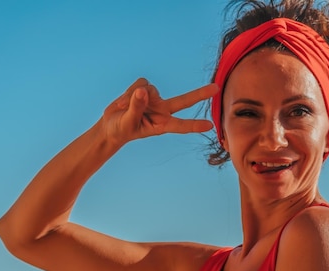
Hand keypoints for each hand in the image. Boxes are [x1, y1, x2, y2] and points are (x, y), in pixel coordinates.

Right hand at [101, 78, 217, 143]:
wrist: (111, 125)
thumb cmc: (121, 129)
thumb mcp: (127, 122)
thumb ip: (136, 107)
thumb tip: (143, 90)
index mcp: (161, 124)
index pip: (181, 125)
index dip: (195, 125)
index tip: (210, 125)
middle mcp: (162, 111)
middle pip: (184, 101)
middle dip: (200, 94)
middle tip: (216, 88)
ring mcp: (155, 100)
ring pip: (151, 89)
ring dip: (135, 96)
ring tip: (124, 108)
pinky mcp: (145, 90)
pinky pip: (141, 83)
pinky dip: (130, 92)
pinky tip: (124, 101)